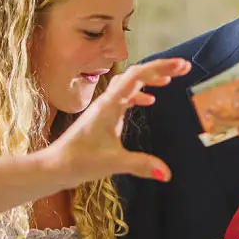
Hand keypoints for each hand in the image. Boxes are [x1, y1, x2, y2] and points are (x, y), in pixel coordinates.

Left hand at [43, 58, 189, 184]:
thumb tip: (167, 173)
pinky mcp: (102, 117)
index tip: (182, 65)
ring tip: (169, 80)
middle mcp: (106, 102)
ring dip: (149, 79)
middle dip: (159, 69)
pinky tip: (149, 101)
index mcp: (109, 105)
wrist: (55, 166)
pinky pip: (123, 97)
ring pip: (128, 84)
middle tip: (183, 68)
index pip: (138, 76)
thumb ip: (141, 165)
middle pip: (135, 75)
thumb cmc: (79, 161)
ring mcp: (103, 108)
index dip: (161, 67)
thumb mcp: (113, 163)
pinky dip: (138, 94)